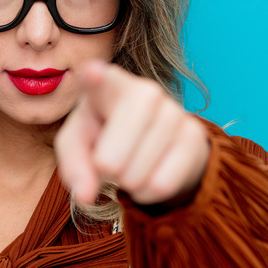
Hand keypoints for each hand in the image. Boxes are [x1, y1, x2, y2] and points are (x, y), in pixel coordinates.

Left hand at [55, 60, 209, 206]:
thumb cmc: (105, 136)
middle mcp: (143, 91)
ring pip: (136, 177)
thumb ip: (74, 166)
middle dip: (105, 174)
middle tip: (108, 163)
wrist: (155, 143)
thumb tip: (86, 195)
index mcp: (107, 86)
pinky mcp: (194, 135)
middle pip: (109, 161)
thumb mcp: (79, 145)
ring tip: (130, 164)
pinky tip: (149, 174)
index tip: (91, 72)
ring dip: (127, 183)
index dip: (94, 78)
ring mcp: (173, 111)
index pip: (99, 79)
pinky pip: (161, 185)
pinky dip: (148, 192)